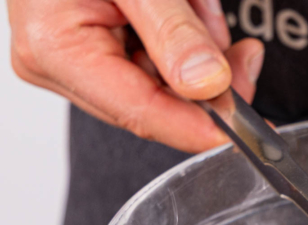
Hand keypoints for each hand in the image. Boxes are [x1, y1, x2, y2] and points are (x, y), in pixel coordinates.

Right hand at [8, 0, 264, 152]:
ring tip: (192, 4)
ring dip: (198, 47)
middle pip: (162, 104)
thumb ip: (172, 29)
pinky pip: (160, 63)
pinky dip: (184, 36)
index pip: (143, 113)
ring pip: (170, 84)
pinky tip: (183, 7)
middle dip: (208, 74)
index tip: (250, 129)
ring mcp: (79, 62)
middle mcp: (62, 65)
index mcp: (57, 49)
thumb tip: (207, 82)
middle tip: (244, 51)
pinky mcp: (98, 50)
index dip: (202, 127)